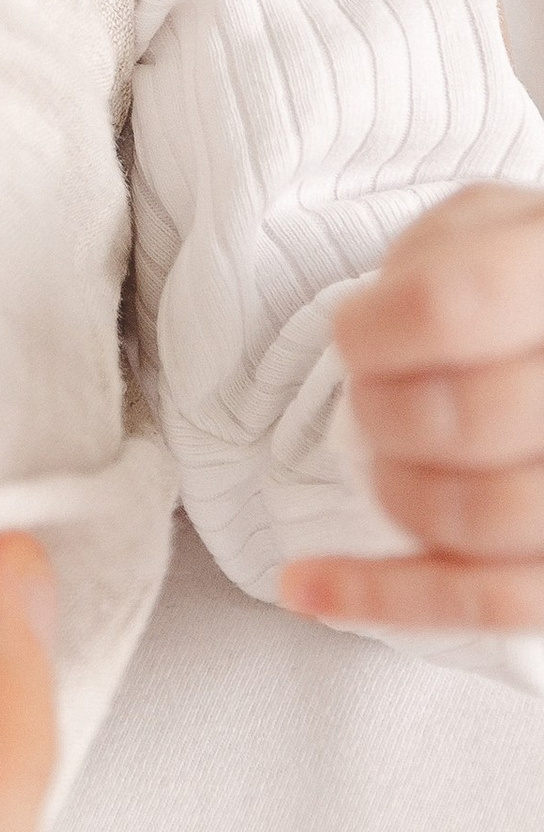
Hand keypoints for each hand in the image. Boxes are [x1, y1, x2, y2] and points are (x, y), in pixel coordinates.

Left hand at [283, 183, 543, 631]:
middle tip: (377, 398)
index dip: (372, 333)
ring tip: (383, 462)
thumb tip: (374, 333)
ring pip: (485, 520)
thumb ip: (433, 260)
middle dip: (381, 415)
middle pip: (464, 422)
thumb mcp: (485, 226)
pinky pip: (496, 604)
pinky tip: (308, 585)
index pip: (452, 307)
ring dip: (395, 494)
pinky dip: (385, 599)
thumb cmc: (523, 279)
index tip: (355, 337)